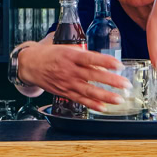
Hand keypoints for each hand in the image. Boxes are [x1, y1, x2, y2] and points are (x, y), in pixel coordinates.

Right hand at [16, 43, 131, 108]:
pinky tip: (103, 107)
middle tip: (126, 85)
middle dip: (111, 81)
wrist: (31, 65)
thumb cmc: (50, 54)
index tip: (118, 65)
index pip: (90, 58)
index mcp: (70, 55)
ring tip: (119, 99)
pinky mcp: (65, 92)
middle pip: (93, 76)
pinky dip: (92, 104)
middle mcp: (69, 70)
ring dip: (105, 96)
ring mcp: (67, 83)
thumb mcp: (66, 48)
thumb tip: (100, 60)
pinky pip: (80, 100)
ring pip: (89, 91)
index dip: (105, 62)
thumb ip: (83, 54)